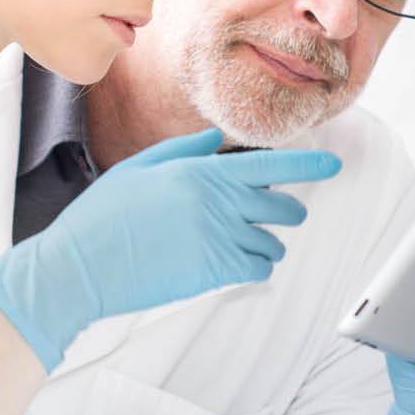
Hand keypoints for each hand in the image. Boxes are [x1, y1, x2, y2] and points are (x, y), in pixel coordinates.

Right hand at [0, 127, 340, 371]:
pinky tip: (234, 265)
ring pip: (272, 243)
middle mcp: (216, 202)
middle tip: (280, 216)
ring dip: (266, 245)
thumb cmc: (102, 218)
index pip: (271, 166)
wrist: (80, 267)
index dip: (308, 167)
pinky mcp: (213, 272)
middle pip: (282, 208)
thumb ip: (182, 152)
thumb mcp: (137, 170)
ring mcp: (217, 239)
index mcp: (200, 172)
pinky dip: (254, 268)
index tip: (335, 165)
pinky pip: (258, 270)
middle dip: (288, 212)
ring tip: (240, 246)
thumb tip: (215, 141)